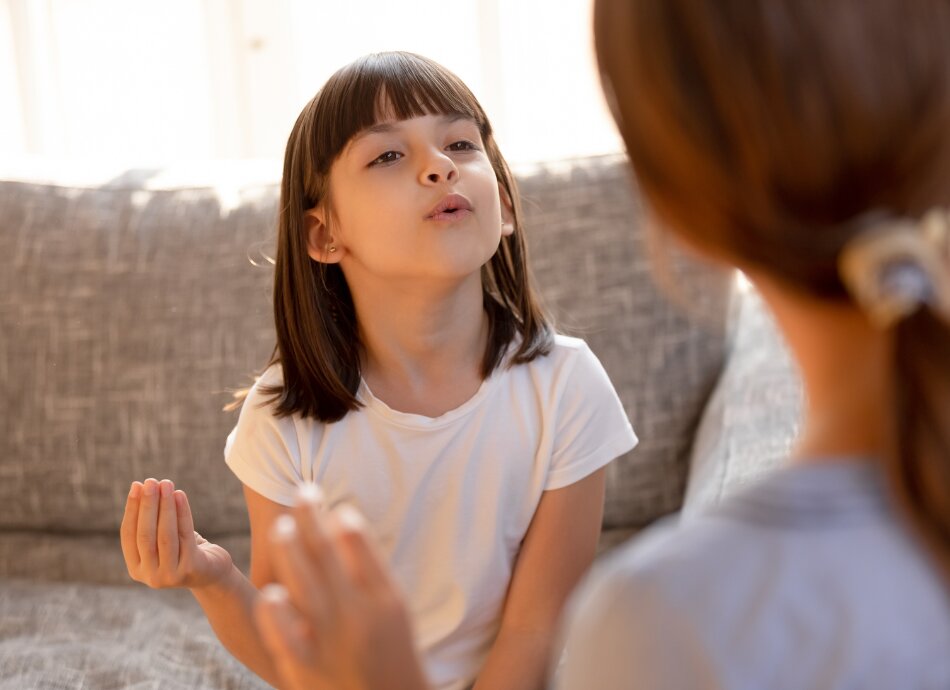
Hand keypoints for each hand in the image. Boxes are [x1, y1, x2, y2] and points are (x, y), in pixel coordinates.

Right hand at [120, 478, 232, 589]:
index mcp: (136, 568)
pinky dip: (182, 512)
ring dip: (165, 506)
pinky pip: (185, 534)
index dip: (131, 508)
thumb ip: (150, 522)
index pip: (128, 534)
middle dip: (147, 505)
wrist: (211, 573)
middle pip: (145, 534)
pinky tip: (180, 495)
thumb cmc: (183, 550)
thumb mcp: (161, 539)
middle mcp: (150, 576)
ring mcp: (170, 574)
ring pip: (165, 534)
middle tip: (150, 481)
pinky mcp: (190, 568)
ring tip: (166, 484)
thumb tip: (140, 486)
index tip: (136, 485)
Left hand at [253, 487, 429, 689]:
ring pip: (303, 583)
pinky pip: (283, 632)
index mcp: (385, 600)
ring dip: (289, 548)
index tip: (333, 503)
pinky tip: (270, 591)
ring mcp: (330, 641)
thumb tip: (343, 523)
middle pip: (326, 553)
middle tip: (301, 493)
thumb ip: (370, 571)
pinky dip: (275, 610)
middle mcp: (358, 616)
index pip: (359, 543)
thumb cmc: (391, 657)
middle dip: (310, 518)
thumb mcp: (394, 612)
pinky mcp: (304, 668)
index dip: (343, 517)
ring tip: (280, 526)